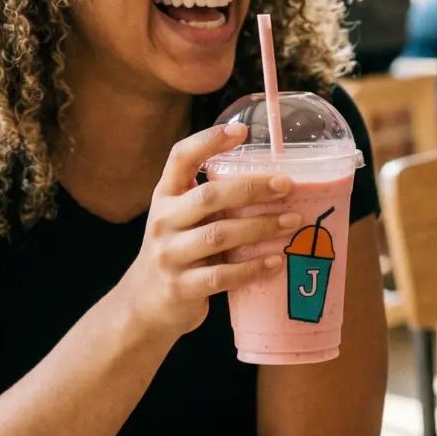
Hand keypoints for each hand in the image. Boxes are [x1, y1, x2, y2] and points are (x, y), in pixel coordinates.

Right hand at [118, 125, 300, 343]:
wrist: (143, 305)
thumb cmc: (176, 253)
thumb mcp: (180, 219)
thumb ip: (209, 200)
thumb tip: (270, 180)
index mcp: (165, 197)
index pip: (180, 157)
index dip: (208, 140)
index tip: (241, 130)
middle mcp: (163, 221)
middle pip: (209, 196)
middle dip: (252, 188)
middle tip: (286, 185)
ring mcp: (169, 255)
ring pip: (220, 235)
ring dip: (261, 227)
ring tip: (292, 221)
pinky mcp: (181, 287)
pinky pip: (222, 275)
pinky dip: (253, 268)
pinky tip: (277, 261)